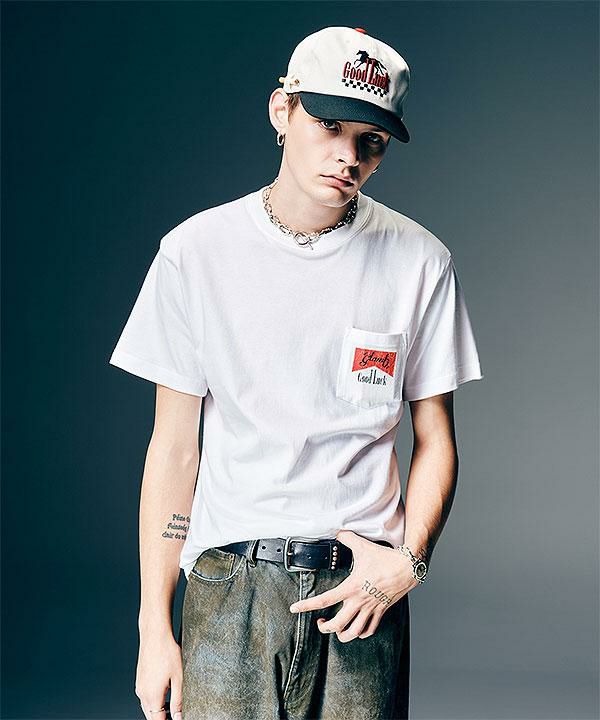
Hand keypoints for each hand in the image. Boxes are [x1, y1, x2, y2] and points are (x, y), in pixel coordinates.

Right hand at [136, 627, 182, 719]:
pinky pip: (145, 696)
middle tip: (174, 713)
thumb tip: (178, 716)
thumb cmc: (167, 652)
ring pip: (147, 706)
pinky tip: (163, 691)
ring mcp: (139, 686)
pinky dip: (153, 699)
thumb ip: (178, 701)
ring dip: (157, 709)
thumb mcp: (179, 677)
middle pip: (151, 715)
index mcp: (152, 696)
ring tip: (170, 704)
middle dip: (161, 717)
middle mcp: (142, 693)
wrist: (154, 634)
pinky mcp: (139, 679)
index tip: (175, 719)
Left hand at [289, 529, 418, 642]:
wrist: (407, 568)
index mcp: (351, 587)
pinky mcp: (381, 611)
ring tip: (336, 630)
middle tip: (320, 623)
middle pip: (337, 624)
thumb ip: (347, 539)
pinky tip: (357, 630)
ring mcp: (371, 608)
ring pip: (354, 632)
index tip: (295, 608)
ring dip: (343, 635)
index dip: (307, 605)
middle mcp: (359, 601)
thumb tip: (338, 532)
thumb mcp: (363, 546)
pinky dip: (361, 633)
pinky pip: (369, 629)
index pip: (324, 599)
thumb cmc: (385, 558)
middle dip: (325, 628)